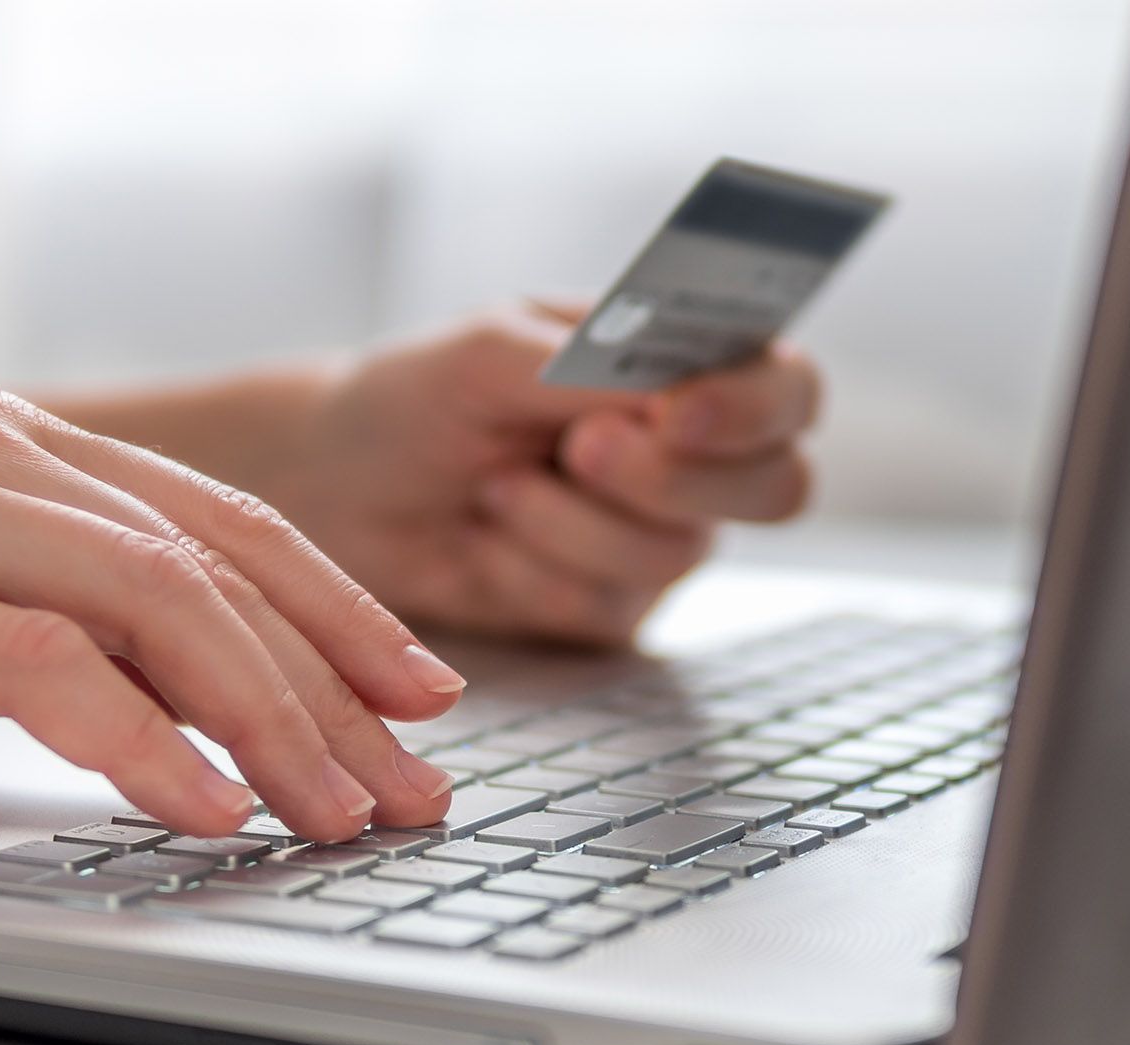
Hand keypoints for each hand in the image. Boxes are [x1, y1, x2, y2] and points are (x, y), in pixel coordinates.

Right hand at [0, 391, 460, 837]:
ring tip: (336, 810)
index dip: (339, 612)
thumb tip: (243, 699)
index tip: (424, 694)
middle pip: (207, 567)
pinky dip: (140, 744)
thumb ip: (82, 630)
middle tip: (412, 781)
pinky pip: (36, 668)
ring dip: (264, 720)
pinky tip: (204, 808)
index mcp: (12, 446)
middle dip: (329, 684)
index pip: (219, 527)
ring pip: (147, 604)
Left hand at [274, 302, 820, 644]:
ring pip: (679, 550)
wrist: (343, 486)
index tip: (675, 409)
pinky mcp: (613, 607)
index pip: (787, 387)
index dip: (755, 405)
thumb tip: (667, 391)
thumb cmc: (423, 397)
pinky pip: (607, 602)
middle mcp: (694, 457)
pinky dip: (531, 567)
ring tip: (496, 484)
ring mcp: (661, 536)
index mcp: (686, 368)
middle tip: (578, 449)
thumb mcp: (491, 352)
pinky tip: (486, 534)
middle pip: (778, 486)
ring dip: (570, 519)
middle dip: (671, 475)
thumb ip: (585, 365)